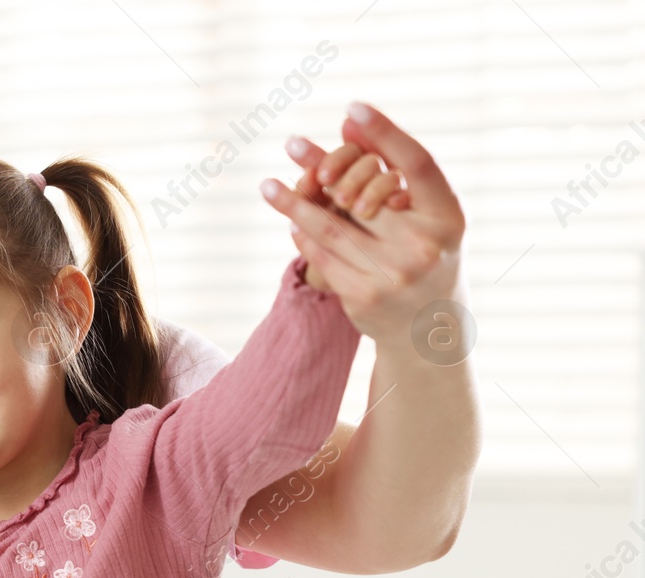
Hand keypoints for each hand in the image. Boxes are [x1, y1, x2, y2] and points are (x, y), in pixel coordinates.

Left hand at [262, 102, 466, 346]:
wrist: (429, 331)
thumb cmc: (426, 257)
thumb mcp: (425, 219)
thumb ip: (391, 175)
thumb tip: (348, 120)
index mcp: (448, 217)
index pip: (417, 164)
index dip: (385, 133)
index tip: (352, 108)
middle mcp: (424, 245)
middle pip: (361, 195)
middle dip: (322, 166)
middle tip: (292, 142)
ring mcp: (393, 274)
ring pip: (330, 228)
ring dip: (293, 203)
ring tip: (267, 185)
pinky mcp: (363, 297)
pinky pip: (322, 257)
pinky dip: (303, 236)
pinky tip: (290, 221)